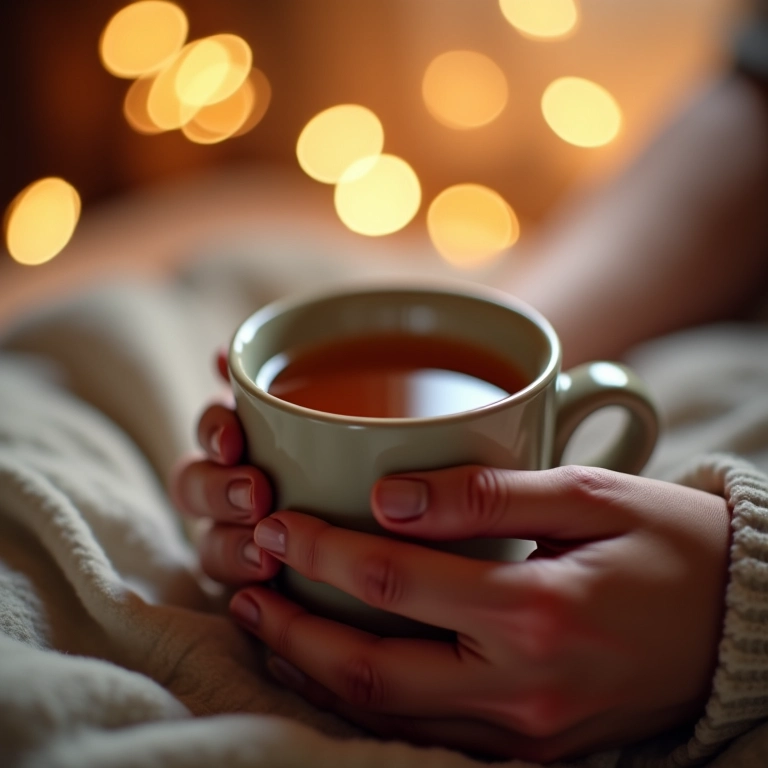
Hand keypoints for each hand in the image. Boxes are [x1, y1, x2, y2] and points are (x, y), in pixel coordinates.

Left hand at [171, 353, 730, 761]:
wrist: (739, 623)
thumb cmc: (671, 543)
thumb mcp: (589, 494)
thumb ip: (487, 496)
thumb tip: (388, 496)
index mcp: (538, 615)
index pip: (393, 583)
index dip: (322, 551)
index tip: (279, 524)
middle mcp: (523, 689)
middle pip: (370, 670)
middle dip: (293, 629)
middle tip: (247, 586)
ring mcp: (525, 731)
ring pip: (385, 715)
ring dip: (315, 670)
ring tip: (267, 626)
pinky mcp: (531, 747)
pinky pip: (424, 731)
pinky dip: (364, 699)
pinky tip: (335, 665)